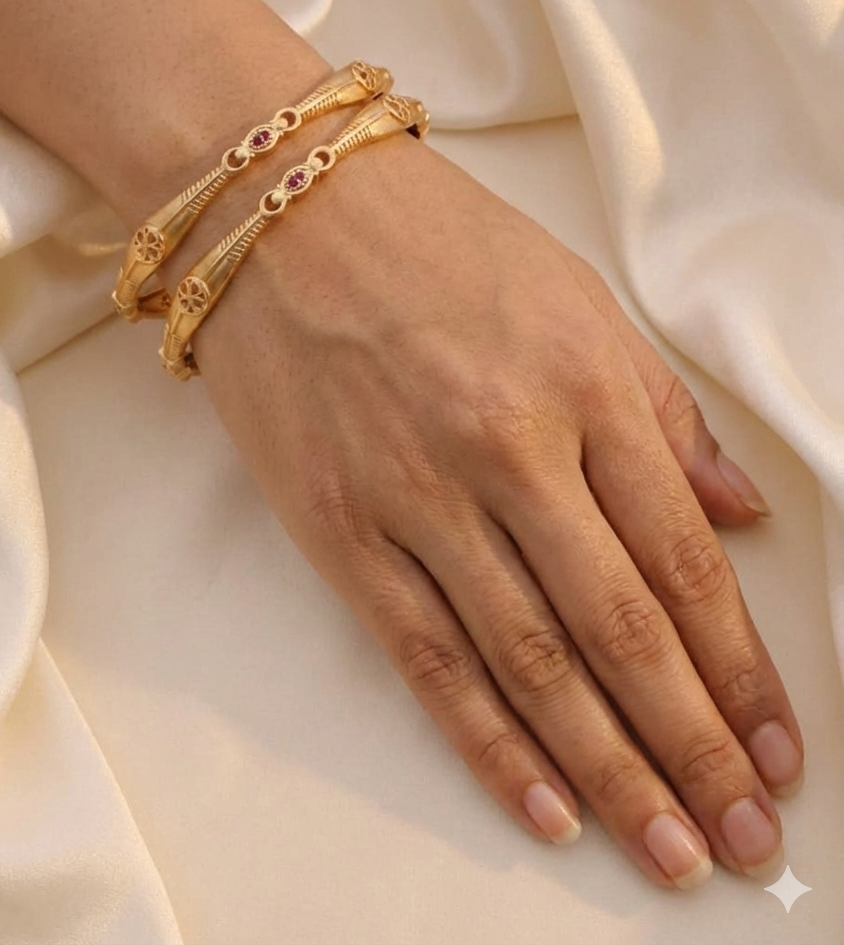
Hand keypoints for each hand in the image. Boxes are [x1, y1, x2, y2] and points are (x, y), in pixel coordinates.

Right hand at [192, 129, 801, 889]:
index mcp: (584, 387)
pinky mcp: (341, 531)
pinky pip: (427, 657)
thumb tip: (737, 511)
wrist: (283, 211)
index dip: (739, 668)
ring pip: (532, 664)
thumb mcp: (577, 300)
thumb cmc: (437, 243)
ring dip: (609, 770)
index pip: (683, 559)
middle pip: (621, 629)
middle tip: (739, 835)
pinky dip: (489, 743)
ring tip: (664, 847)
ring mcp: (418, 498)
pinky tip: (544, 805)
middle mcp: (509, 451)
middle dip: (692, 746)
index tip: (776, 745)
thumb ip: (663, 413)